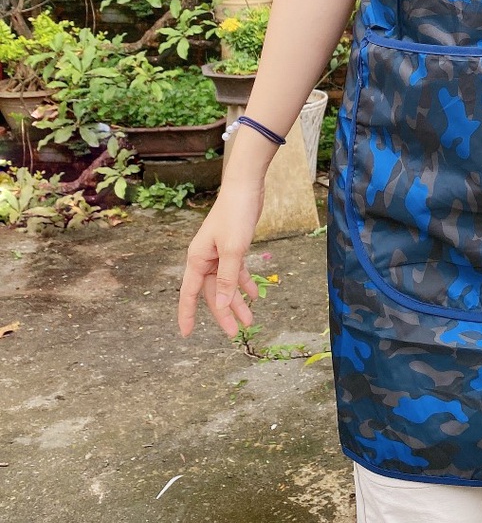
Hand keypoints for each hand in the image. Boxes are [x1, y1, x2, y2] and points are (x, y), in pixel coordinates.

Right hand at [178, 179, 264, 338]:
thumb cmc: (235, 215)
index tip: (186, 334)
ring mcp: (219, 253)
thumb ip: (228, 278)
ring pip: (227, 284)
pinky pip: (237, 272)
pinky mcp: (233, 248)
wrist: (245, 188)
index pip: (189, 293)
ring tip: (249, 319)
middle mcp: (205, 258)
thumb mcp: (233, 250)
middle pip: (213, 293)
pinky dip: (245, 283)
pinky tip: (255, 295)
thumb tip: (223, 305)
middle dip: (224, 312)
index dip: (187, 314)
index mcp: (197, 259)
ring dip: (237, 301)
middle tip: (235, 333)